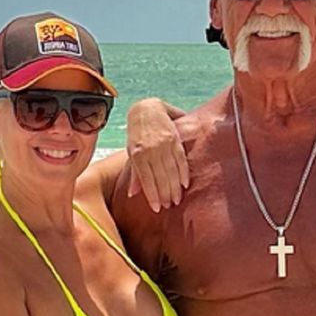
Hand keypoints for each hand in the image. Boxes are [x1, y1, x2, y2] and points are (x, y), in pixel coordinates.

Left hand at [126, 98, 189, 212]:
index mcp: (138, 153)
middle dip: (165, 194)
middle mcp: (151, 149)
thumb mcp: (131, 150)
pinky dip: (183, 172)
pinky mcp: (174, 138)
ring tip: (176, 200)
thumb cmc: (137, 131)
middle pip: (160, 177)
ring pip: (171, 170)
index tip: (156, 208)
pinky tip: (185, 184)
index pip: (146, 179)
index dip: (152, 195)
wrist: (146, 107)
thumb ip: (134, 172)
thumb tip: (132, 194)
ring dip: (174, 187)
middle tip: (169, 206)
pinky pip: (180, 159)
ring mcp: (164, 144)